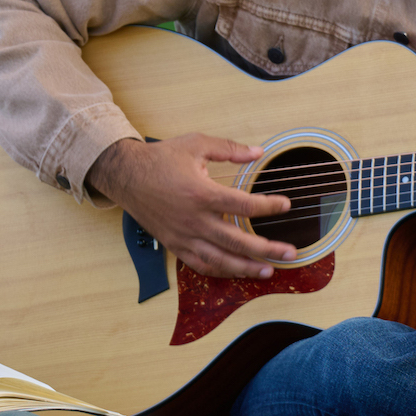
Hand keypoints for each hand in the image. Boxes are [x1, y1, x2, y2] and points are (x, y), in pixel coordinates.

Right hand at [86, 134, 295, 278]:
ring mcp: (184, 236)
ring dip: (247, 268)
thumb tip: (257, 152)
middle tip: (289, 253)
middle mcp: (195, 220)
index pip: (244, 205)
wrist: (126, 176)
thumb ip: (228, 149)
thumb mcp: (196, 144)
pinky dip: (220, 271)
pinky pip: (200, 264)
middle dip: (267, 249)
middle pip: (238, 241)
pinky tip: (236, 272)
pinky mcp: (175, 245)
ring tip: (268, 271)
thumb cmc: (161, 159)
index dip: (269, 207)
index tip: (285, 206)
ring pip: (220, 260)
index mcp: (202, 193)